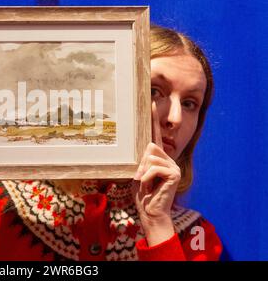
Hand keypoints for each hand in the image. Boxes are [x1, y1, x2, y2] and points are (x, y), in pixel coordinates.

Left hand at [132, 102, 180, 245]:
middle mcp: (168, 157)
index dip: (154, 118)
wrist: (151, 212)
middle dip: (141, 162)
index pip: (155, 134)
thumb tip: (146, 146)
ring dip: (143, 171)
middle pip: (149, 146)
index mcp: (158, 156)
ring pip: (151, 156)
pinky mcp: (174, 173)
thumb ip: (141, 159)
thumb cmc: (142, 193)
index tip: (151, 102)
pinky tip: (149, 186)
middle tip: (141, 177)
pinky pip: (154, 167)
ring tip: (145, 183)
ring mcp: (173, 165)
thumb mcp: (138, 172)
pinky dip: (147, 177)